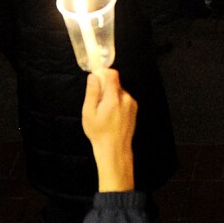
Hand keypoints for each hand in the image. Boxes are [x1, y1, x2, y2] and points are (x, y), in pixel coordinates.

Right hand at [82, 68, 137, 192]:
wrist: (114, 149)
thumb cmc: (99, 133)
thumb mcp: (89, 113)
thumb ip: (92, 93)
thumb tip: (93, 77)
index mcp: (114, 98)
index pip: (112, 74)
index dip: (103, 73)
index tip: (96, 78)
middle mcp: (126, 99)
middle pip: (115, 83)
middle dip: (105, 88)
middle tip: (97, 102)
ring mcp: (132, 104)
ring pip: (119, 91)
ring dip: (111, 96)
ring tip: (104, 112)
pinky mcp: (134, 109)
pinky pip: (124, 99)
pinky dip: (117, 103)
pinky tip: (111, 116)